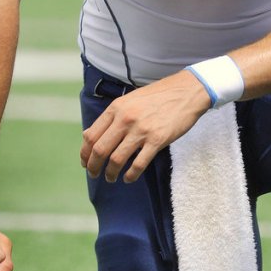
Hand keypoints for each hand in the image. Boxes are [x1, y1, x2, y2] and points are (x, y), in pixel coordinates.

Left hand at [80, 69, 210, 182]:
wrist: (186, 92)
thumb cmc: (157, 96)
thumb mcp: (129, 100)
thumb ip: (111, 117)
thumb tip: (89, 135)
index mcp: (116, 108)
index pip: (91, 135)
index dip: (85, 153)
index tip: (85, 162)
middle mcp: (125, 119)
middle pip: (100, 149)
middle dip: (94, 166)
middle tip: (94, 174)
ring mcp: (141, 130)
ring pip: (117, 159)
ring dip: (110, 173)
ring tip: (110, 178)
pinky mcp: (157, 140)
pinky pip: (139, 164)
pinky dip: (131, 175)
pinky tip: (128, 178)